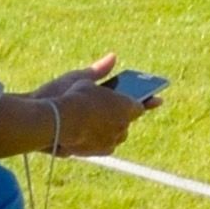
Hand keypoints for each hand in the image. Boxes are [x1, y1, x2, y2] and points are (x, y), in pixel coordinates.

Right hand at [32, 61, 163, 154]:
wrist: (53, 123)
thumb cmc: (69, 97)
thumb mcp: (82, 78)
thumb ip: (100, 70)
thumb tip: (113, 56)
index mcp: (126, 105)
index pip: (140, 105)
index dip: (145, 101)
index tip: (155, 100)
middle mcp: (124, 125)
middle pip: (127, 120)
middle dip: (120, 115)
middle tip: (108, 109)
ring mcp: (112, 140)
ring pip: (117, 134)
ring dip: (111, 128)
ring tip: (95, 120)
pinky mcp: (101, 151)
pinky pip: (106, 144)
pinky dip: (100, 139)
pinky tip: (89, 132)